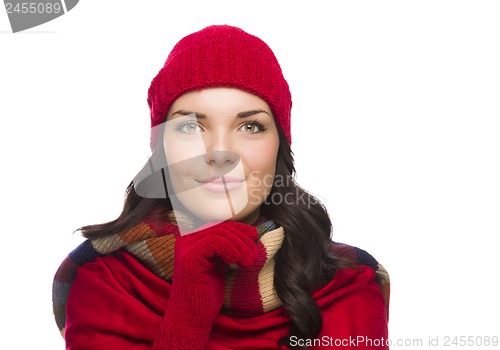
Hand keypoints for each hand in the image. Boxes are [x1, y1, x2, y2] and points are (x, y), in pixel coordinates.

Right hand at [153, 221, 259, 348]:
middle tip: (255, 253)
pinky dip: (231, 249)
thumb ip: (225, 250)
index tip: (254, 236)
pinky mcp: (190, 256)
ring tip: (251, 261)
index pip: (218, 226)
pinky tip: (238, 262)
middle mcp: (186, 240)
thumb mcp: (218, 266)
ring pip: (220, 233)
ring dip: (240, 246)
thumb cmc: (206, 295)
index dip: (238, 228)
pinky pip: (215, 242)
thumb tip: (247, 235)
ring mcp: (186, 247)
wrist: (191, 317)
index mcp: (192, 241)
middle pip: (220, 228)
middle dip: (242, 238)